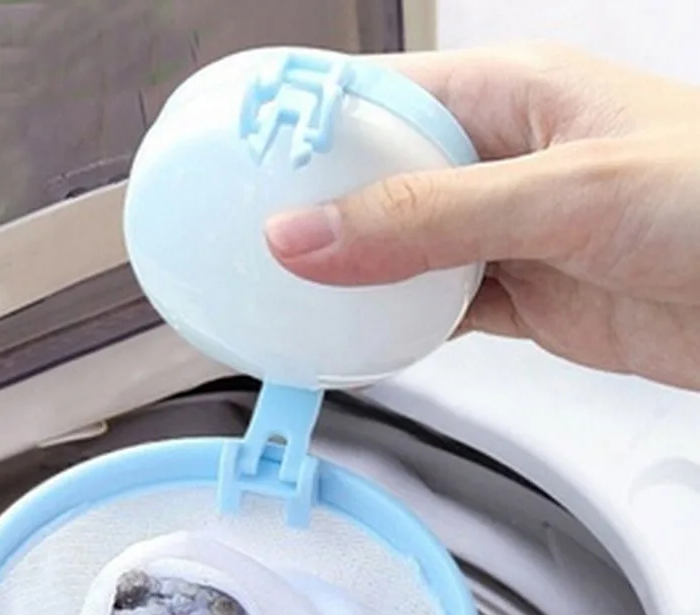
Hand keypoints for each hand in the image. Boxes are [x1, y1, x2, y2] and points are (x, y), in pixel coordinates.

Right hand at [263, 45, 699, 389]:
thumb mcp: (560, 194)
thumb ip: (427, 217)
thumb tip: (309, 234)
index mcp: (508, 95)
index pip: (376, 99)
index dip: (304, 125)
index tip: (237, 158)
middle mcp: (499, 161)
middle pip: (376, 181)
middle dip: (316, 210)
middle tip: (249, 240)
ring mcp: (506, 234)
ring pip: (399, 252)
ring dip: (352, 278)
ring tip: (285, 293)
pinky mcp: (520, 297)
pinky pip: (434, 309)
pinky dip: (395, 327)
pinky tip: (358, 335)